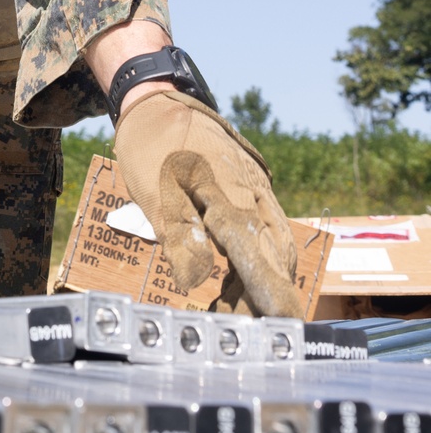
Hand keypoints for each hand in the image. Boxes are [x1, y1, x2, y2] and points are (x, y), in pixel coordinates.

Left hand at [114, 89, 301, 317]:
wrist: (156, 102)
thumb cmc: (150, 148)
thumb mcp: (154, 194)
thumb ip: (179, 235)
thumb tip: (195, 276)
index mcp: (233, 198)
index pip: (262, 258)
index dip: (272, 294)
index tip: (281, 324)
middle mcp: (255, 195)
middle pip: (276, 257)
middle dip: (268, 297)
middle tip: (253, 330)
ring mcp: (257, 190)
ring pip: (273, 245)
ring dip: (258, 281)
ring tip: (231, 311)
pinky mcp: (251, 189)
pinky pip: (264, 229)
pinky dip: (252, 259)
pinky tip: (231, 277)